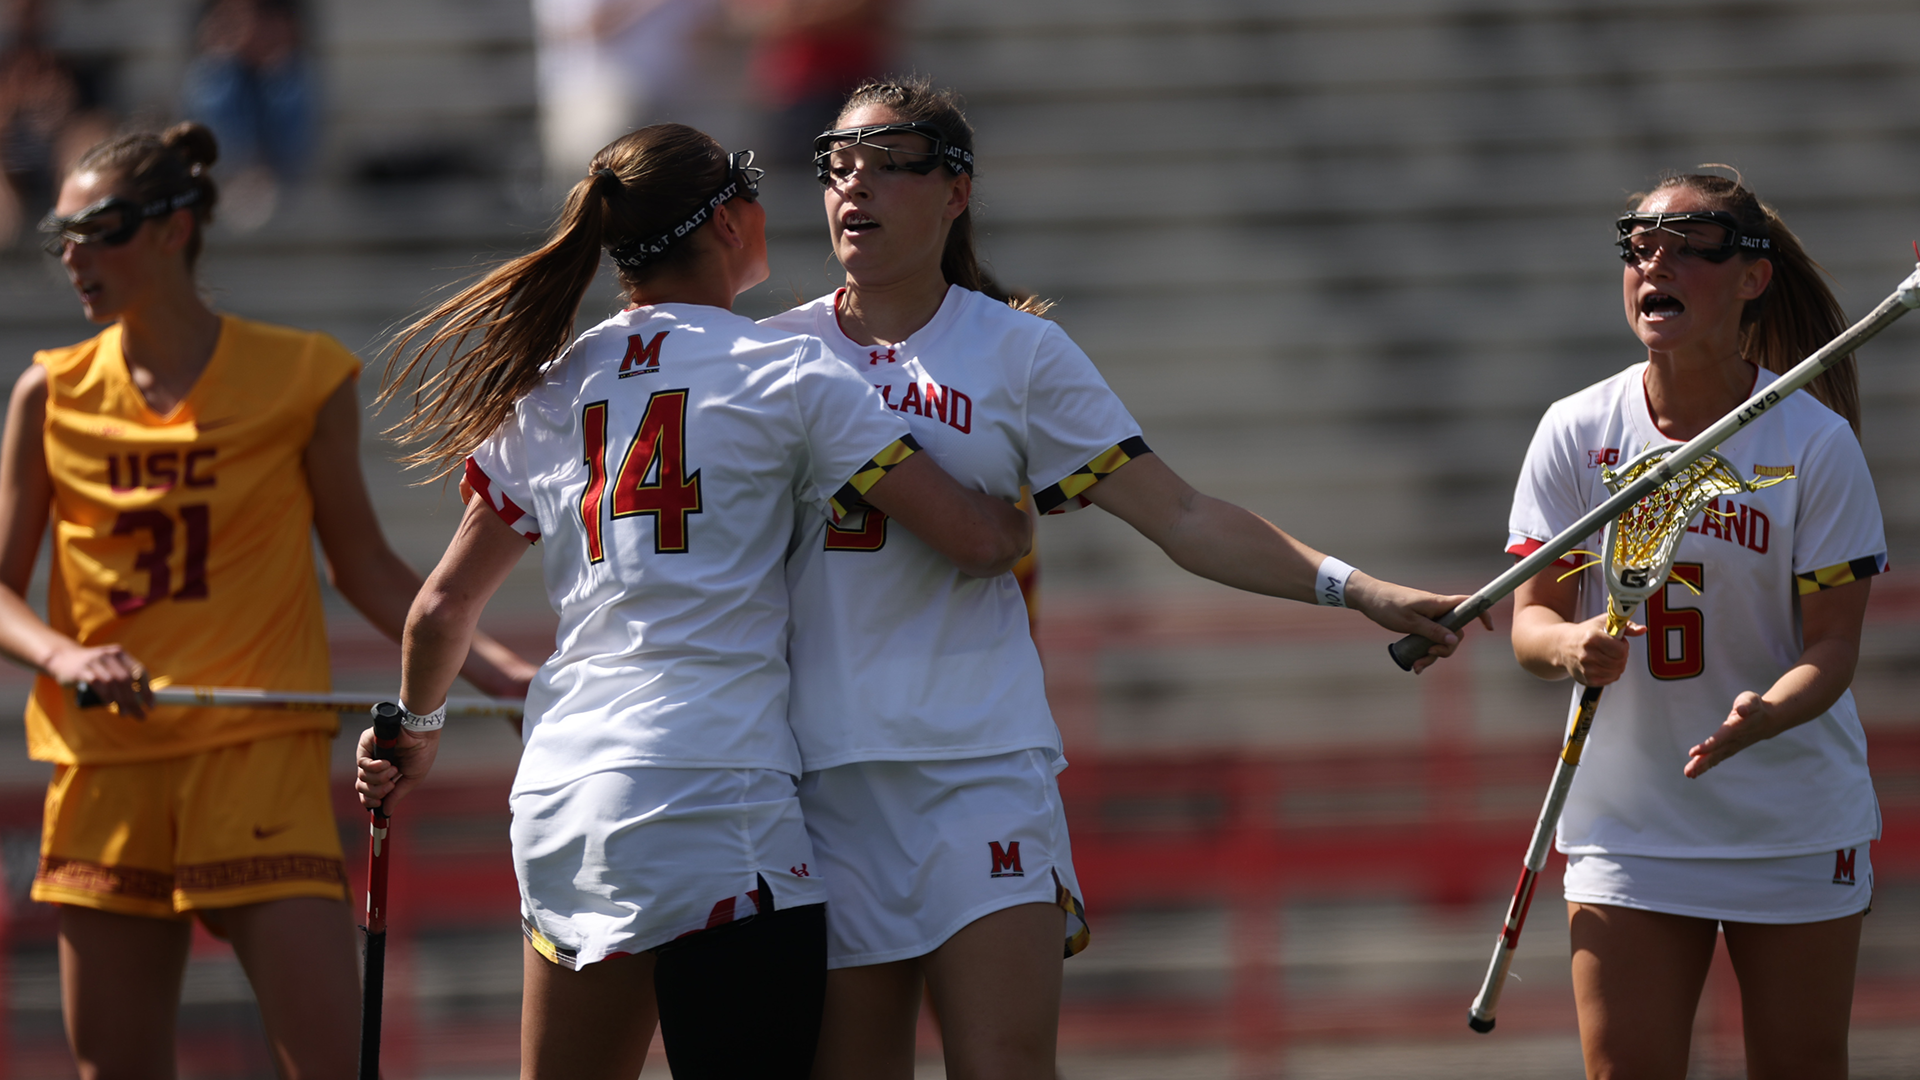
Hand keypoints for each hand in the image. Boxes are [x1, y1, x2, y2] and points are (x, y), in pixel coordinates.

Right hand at [48, 642, 151, 718]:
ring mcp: (94, 662)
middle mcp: (109, 655)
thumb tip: (140, 701)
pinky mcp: (81, 670)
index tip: (151, 706)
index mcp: (119, 654)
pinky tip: (110, 704)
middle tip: (139, 715)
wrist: (60, 658)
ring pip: (113, 682)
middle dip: (135, 700)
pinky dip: (105, 694)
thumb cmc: (90, 667)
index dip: (147, 690)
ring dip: (121, 700)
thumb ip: (122, 678)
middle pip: (127, 680)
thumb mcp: (108, 666)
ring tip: (124, 713)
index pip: (140, 671)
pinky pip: (97, 683)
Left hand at [355, 725, 440, 809]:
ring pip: (362, 777)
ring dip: (380, 777)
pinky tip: (386, 763)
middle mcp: (375, 765)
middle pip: (362, 787)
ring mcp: (369, 755)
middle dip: (376, 791)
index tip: (378, 804)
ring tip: (394, 769)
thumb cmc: (422, 752)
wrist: (423, 734)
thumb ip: (396, 795)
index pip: (368, 792)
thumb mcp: (411, 779)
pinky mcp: (366, 745)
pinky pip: (362, 763)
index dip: (370, 800)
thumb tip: (385, 811)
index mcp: (385, 774)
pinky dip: (374, 767)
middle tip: (390, 785)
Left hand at [1345, 575, 1494, 673]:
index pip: (1468, 604)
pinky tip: (1414, 664)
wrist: (1368, 598)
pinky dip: (1424, 653)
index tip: (1489, 628)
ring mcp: (1428, 619)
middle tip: (1429, 654)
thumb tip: (1454, 639)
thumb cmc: (1388, 605)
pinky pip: (1429, 641)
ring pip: (1441, 640)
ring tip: (1417, 665)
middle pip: (1455, 633)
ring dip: (1432, 655)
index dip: (1482, 614)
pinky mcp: (1419, 625)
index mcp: (1438, 604)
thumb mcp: (1409, 621)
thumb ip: (1432, 630)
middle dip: (1446, 648)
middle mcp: (1437, 611)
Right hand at [1555, 613, 1645, 686]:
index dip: (1623, 646)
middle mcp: (1587, 654)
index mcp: (1592, 638)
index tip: (1618, 642)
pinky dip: (1611, 673)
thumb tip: (1642, 630)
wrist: (1563, 645)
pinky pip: (1609, 680)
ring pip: (1616, 671)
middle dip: (1621, 656)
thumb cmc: (1585, 633)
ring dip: (1617, 665)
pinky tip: (1605, 665)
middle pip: (1619, 662)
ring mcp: (1586, 668)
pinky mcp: (1586, 679)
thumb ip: (1626, 626)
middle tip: (1614, 650)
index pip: (1620, 650)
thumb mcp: (1604, 622)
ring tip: (1609, 657)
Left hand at [1685, 691, 1778, 777]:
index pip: (1719, 739)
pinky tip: (1696, 772)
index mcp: (1734, 729)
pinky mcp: (1730, 749)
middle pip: (1714, 754)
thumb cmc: (1755, 707)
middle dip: (1701, 763)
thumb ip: (1745, 704)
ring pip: (1715, 758)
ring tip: (1688, 774)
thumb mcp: (1751, 700)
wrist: (1768, 720)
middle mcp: (1732, 741)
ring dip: (1701, 767)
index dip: (1706, 746)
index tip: (1692, 753)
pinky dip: (1707, 765)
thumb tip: (1741, 710)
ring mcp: (1732, 747)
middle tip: (1687, 772)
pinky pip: (1717, 758)